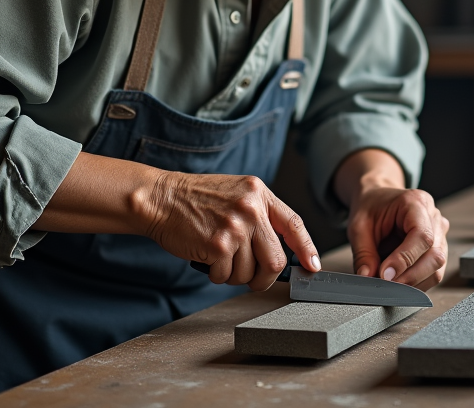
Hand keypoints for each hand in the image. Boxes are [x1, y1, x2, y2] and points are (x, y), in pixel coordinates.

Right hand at [143, 171, 319, 290]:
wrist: (161, 198)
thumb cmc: (195, 200)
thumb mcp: (235, 194)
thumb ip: (258, 215)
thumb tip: (279, 250)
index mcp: (259, 193)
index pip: (294, 224)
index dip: (307, 248)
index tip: (312, 266)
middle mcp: (251, 208)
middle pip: (276, 259)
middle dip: (265, 278)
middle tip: (252, 279)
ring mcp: (236, 226)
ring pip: (249, 273)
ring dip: (234, 275)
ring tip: (219, 258)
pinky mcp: (218, 245)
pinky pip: (226, 276)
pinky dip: (216, 275)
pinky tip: (205, 257)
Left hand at [333, 149, 448, 289]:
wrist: (378, 200)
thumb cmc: (371, 207)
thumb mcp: (358, 226)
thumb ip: (363, 253)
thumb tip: (368, 278)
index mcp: (416, 202)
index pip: (421, 236)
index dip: (405, 259)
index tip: (386, 275)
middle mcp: (433, 217)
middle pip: (435, 256)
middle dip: (410, 276)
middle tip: (386, 285)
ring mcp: (439, 233)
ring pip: (437, 268)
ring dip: (413, 282)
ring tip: (390, 283)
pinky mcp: (438, 248)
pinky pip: (433, 273)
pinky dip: (416, 282)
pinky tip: (399, 280)